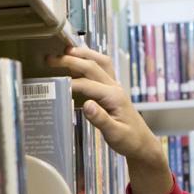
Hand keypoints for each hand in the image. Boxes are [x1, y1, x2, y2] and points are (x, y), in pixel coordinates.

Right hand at [45, 47, 170, 193]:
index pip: (87, 85)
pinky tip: (79, 60)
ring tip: (65, 50)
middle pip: (92, 66)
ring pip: (100, 62)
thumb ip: (101, 119)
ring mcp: (114, 86)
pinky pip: (102, 68)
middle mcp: (114, 87)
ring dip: (83, 54)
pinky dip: (89, 60)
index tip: (52, 85)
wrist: (142, 143)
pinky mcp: (112, 89)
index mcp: (113, 97)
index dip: (69, 84)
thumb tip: (86, 105)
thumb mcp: (115, 134)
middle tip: (50, 59)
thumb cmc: (129, 140)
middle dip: (70, 60)